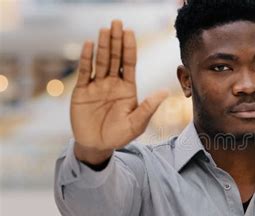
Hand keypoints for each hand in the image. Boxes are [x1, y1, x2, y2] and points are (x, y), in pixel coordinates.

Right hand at [71, 20, 167, 162]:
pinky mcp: (82, 91)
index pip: (129, 63)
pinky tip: (88, 45)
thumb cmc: (120, 135)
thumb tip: (165, 92)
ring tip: (104, 29)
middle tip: (116, 22)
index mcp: (127, 88)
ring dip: (102, 45)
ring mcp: (97, 86)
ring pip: (100, 61)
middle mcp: (113, 83)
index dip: (129, 47)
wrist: (98, 146)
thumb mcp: (137, 123)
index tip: (130, 32)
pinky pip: (85, 72)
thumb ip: (149, 107)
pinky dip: (86, 59)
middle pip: (115, 57)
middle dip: (116, 40)